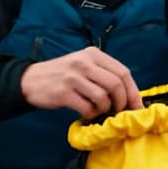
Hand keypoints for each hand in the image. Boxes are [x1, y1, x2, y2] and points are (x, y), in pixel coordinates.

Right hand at [19, 47, 142, 119]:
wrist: (30, 80)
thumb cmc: (62, 75)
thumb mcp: (83, 65)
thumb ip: (103, 74)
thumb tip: (128, 95)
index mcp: (93, 54)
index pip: (122, 72)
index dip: (133, 92)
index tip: (137, 106)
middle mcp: (84, 62)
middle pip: (116, 84)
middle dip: (122, 102)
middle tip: (118, 112)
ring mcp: (73, 77)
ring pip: (103, 97)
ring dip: (104, 109)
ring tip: (98, 110)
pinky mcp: (63, 92)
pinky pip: (87, 107)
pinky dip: (90, 114)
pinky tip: (86, 113)